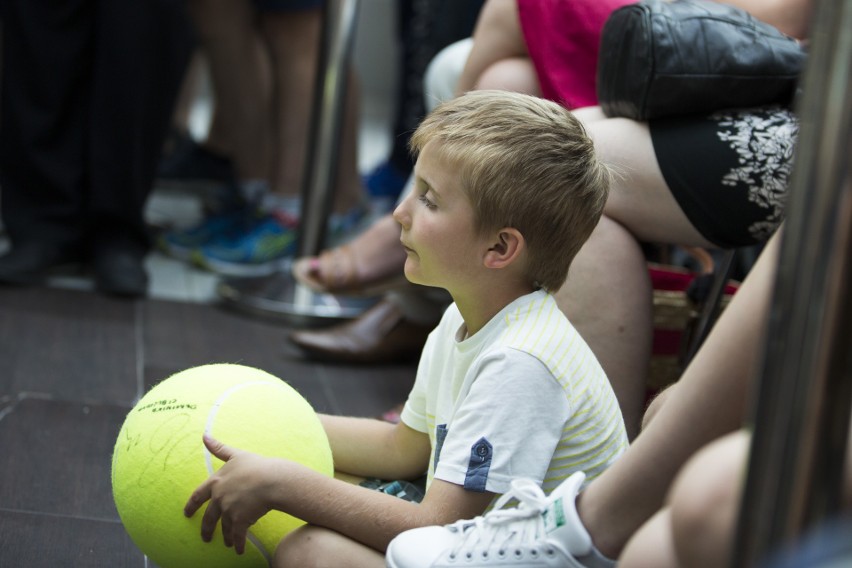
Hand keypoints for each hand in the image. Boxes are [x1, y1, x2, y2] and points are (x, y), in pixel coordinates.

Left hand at [183, 435, 281, 553]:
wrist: (272, 480)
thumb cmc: (256, 465)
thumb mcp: (236, 454)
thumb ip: (219, 448)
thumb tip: (204, 435)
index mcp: (216, 482)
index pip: (198, 495)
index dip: (191, 505)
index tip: (186, 513)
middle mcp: (219, 498)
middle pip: (209, 517)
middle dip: (207, 529)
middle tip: (205, 537)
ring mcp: (229, 510)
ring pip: (225, 527)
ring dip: (226, 536)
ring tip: (227, 542)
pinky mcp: (240, 521)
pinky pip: (237, 536)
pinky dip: (238, 544)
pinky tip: (239, 551)